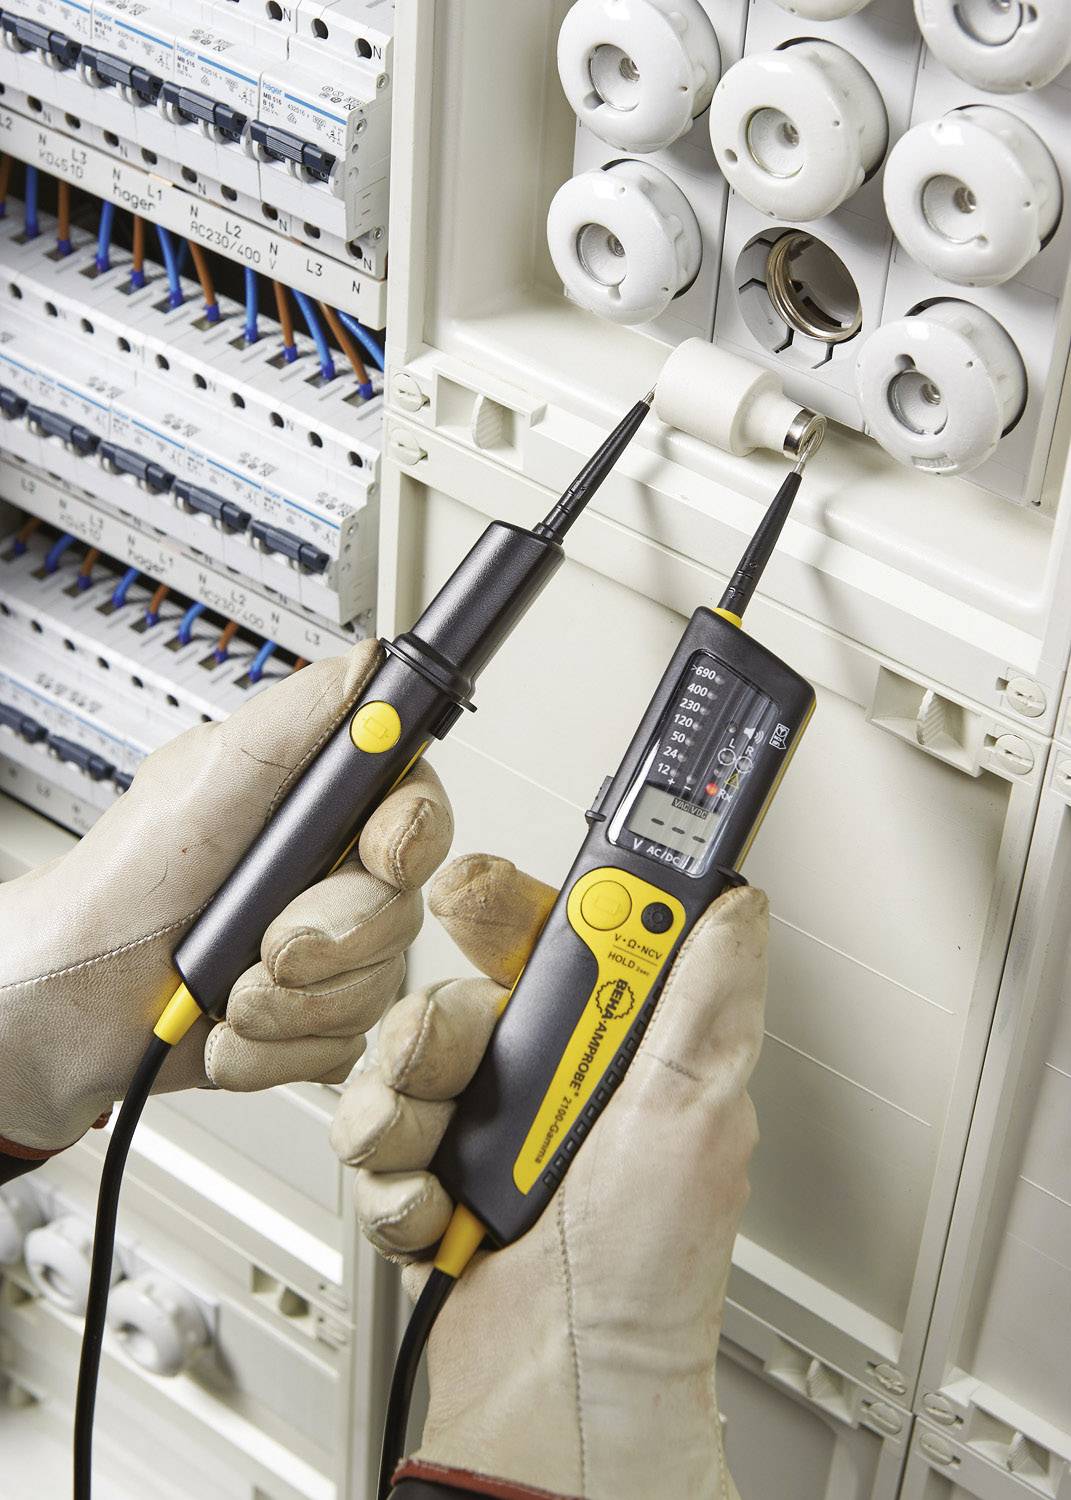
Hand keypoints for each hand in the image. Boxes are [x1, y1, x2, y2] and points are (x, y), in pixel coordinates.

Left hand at [0, 642, 452, 1158]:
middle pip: (403, 908)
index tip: (381, 855)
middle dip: (332, 936)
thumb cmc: (122, 886)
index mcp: (318, 808)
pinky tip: (227, 1025)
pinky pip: (341, 1046)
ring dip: (295, 1000)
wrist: (69, 1007)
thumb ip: (302, 716)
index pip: (417, 807)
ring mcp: (330, 953)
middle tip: (268, 938)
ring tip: (227, 987)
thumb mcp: (210, 778)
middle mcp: (332, 876)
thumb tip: (375, 663)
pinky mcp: (314, 1020)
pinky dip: (277, 1046)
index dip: (413, 834)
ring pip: (376, 985)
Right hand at [332, 853, 766, 1499]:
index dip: (510, 911)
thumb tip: (737, 904)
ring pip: (401, 1058)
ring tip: (449, 1163)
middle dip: (439, 1033)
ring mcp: (488, 1130)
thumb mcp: (695, 1111)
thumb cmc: (646, 1273)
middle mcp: (554, 1081)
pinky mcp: (431, 1173)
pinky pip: (373, 1132)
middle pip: (459, 992)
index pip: (559, 939)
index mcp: (623, 1049)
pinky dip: (396, 1179)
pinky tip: (438, 1211)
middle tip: (461, 1072)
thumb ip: (706, 995)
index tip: (473, 902)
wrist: (558, 1390)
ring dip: (409, 1113)